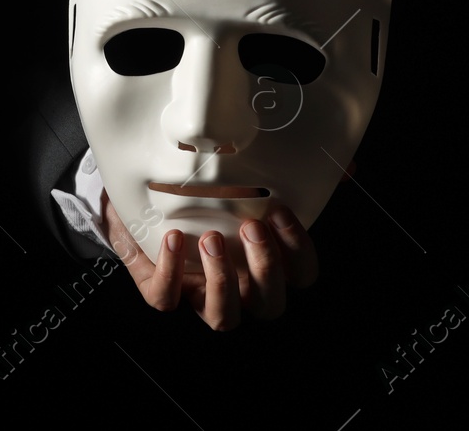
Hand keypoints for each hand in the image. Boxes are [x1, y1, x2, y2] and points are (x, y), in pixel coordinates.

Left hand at [103, 189, 318, 330]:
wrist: (139, 197)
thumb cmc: (201, 196)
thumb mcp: (245, 180)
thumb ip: (295, 174)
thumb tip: (345, 166)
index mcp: (263, 264)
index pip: (301, 276)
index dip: (298, 250)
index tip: (280, 210)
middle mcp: (237, 287)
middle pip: (269, 304)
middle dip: (265, 268)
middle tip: (250, 227)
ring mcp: (198, 293)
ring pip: (223, 316)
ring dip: (222, 281)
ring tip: (211, 237)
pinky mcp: (160, 289)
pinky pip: (167, 299)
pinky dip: (171, 273)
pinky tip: (174, 239)